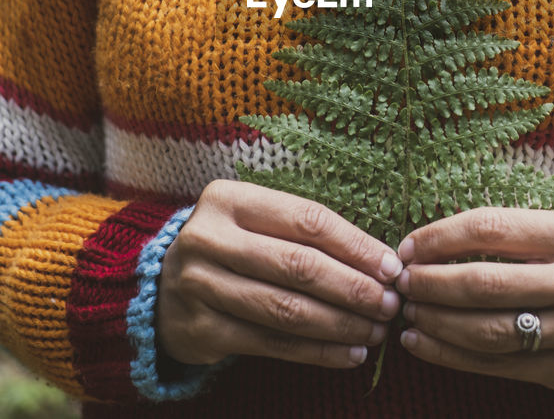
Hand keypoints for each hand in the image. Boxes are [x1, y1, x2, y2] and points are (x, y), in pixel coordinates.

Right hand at [158, 179, 402, 368]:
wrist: (162, 289)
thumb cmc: (232, 248)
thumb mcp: (257, 223)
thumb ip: (307, 234)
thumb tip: (382, 261)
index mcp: (229, 199)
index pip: (307, 220)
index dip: (355, 245)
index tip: (392, 267)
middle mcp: (208, 239)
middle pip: (299, 266)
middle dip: (354, 288)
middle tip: (391, 304)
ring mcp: (199, 286)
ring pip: (287, 309)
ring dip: (341, 324)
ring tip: (377, 332)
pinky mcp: (201, 330)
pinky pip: (272, 344)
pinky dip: (317, 352)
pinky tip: (349, 354)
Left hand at [394, 207, 553, 390]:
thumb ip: (503, 234)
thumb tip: (424, 244)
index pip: (491, 228)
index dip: (440, 237)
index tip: (409, 246)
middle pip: (486, 284)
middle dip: (432, 283)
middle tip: (403, 282)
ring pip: (488, 332)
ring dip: (436, 323)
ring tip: (409, 312)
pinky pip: (495, 366)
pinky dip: (449, 356)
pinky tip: (420, 343)